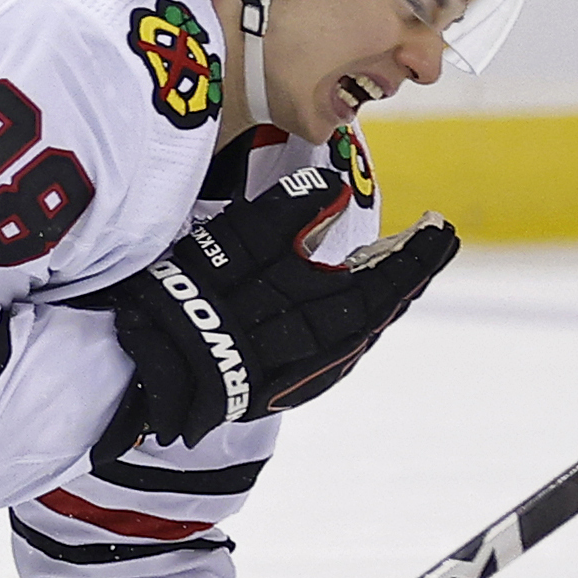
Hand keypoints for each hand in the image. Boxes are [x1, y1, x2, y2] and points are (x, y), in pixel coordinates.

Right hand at [107, 166, 453, 444]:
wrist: (136, 372)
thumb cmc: (176, 297)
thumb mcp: (224, 244)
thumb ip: (281, 215)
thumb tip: (336, 186)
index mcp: (301, 311)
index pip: (375, 282)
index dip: (412, 258)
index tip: (441, 228)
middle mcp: (312, 349)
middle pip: (371, 311)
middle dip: (404, 276)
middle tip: (432, 243)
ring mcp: (297, 375)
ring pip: (354, 337)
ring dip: (381, 303)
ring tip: (401, 274)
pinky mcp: (276, 390)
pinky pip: (330, 356)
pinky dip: (351, 330)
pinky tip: (356, 317)